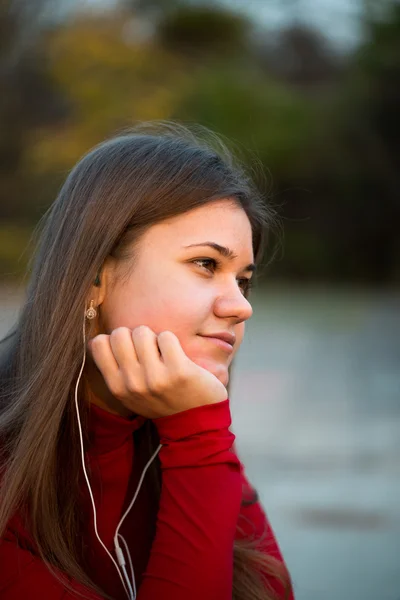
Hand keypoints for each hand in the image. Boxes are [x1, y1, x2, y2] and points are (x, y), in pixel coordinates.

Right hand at [87, 326, 227, 418]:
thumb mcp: (130, 394)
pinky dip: (171, 341)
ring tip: (162, 352)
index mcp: (117, 387)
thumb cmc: (161, 400)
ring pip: (142, 332)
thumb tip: (97, 339)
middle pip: (119, 334)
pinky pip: (166, 337)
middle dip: (134, 335)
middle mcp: (133, 384)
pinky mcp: (179, 371)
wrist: (195, 420)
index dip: (114, 340)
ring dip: (154, 337)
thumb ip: (114, 371)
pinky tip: (176, 355)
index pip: (98, 344)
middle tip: (147, 348)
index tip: (129, 348)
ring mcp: (155, 378)